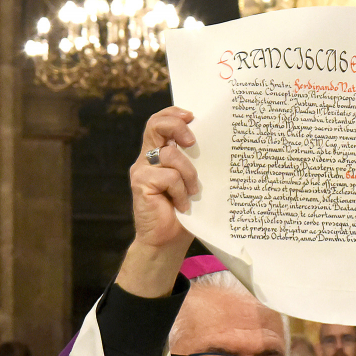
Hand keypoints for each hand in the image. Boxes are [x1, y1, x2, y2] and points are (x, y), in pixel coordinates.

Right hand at [116, 107, 198, 297]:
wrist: (167, 241)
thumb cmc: (184, 212)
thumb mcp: (191, 181)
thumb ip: (194, 161)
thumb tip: (215, 140)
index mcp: (158, 153)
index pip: (159, 121)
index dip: (174, 113)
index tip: (193, 117)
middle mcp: (147, 158)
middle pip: (156, 125)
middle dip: (177, 127)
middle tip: (192, 142)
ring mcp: (141, 170)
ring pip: (170, 155)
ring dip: (189, 173)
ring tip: (194, 192)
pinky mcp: (140, 183)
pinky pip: (168, 177)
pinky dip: (181, 192)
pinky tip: (182, 205)